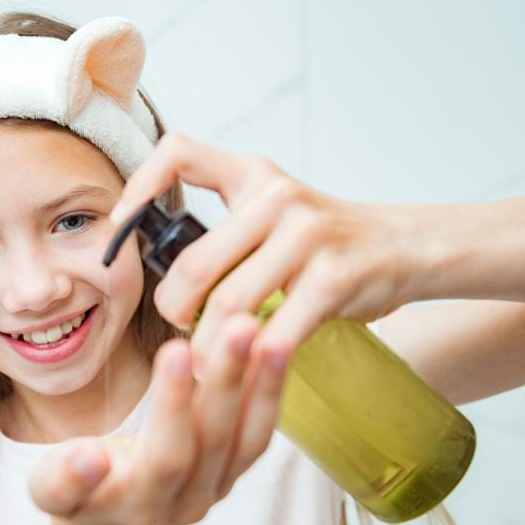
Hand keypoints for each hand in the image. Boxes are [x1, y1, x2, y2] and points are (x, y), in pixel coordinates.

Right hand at [27, 314, 288, 524]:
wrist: (108, 512)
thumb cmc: (73, 486)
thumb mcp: (50, 489)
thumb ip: (65, 479)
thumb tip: (90, 459)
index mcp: (139, 503)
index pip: (165, 455)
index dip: (173, 405)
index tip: (175, 349)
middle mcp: (188, 504)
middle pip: (214, 439)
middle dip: (226, 378)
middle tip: (238, 322)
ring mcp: (217, 489)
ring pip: (248, 436)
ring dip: (263, 382)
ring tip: (270, 330)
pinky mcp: (235, 471)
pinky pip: (260, 431)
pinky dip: (271, 389)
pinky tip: (278, 344)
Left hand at [108, 132, 428, 374]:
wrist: (403, 246)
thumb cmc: (323, 239)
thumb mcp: (273, 208)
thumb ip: (226, 229)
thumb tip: (164, 278)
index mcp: (252, 175)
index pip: (179, 152)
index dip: (139, 186)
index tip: (121, 228)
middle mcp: (276, 197)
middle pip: (193, 266)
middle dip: (174, 312)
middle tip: (178, 332)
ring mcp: (307, 236)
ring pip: (229, 307)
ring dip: (209, 349)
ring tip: (205, 365)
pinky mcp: (333, 280)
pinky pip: (275, 332)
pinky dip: (252, 360)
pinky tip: (246, 371)